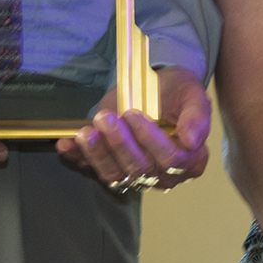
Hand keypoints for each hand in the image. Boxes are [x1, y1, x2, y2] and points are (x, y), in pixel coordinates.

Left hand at [60, 67, 210, 193]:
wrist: (156, 88)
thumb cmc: (177, 92)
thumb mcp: (193, 94)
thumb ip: (197, 116)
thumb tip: (192, 140)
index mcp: (190, 159)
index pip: (171, 160)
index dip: (151, 140)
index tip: (134, 115)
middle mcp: (163, 174)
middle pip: (140, 168)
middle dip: (120, 144)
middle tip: (106, 118)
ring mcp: (135, 174)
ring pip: (115, 175)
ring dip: (97, 154)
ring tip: (84, 132)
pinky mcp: (111, 165)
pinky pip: (92, 169)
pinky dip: (77, 158)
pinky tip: (65, 145)